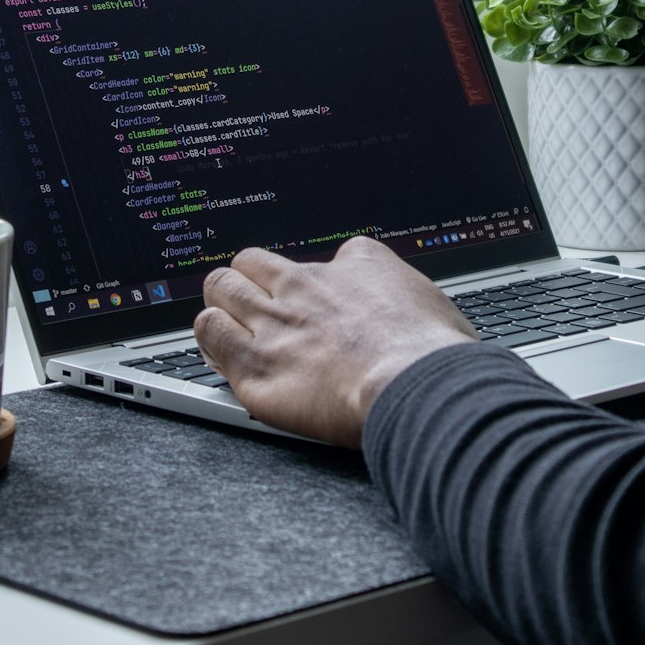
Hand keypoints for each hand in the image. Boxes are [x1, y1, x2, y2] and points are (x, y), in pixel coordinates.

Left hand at [193, 236, 477, 446]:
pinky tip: (218, 346)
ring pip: (222, 288)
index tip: (317, 303)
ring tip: (229, 321)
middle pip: (253, 262)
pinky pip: (209, 332)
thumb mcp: (433, 304)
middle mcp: (308, 287)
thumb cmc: (434, 355)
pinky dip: (210, 336)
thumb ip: (407, 300)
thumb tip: (413, 312)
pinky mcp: (255, 365)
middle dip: (249, 279)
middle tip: (254, 303)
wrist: (416, 385)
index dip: (316, 283)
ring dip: (223, 303)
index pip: (322, 259)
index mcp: (356, 265)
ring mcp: (277, 323)